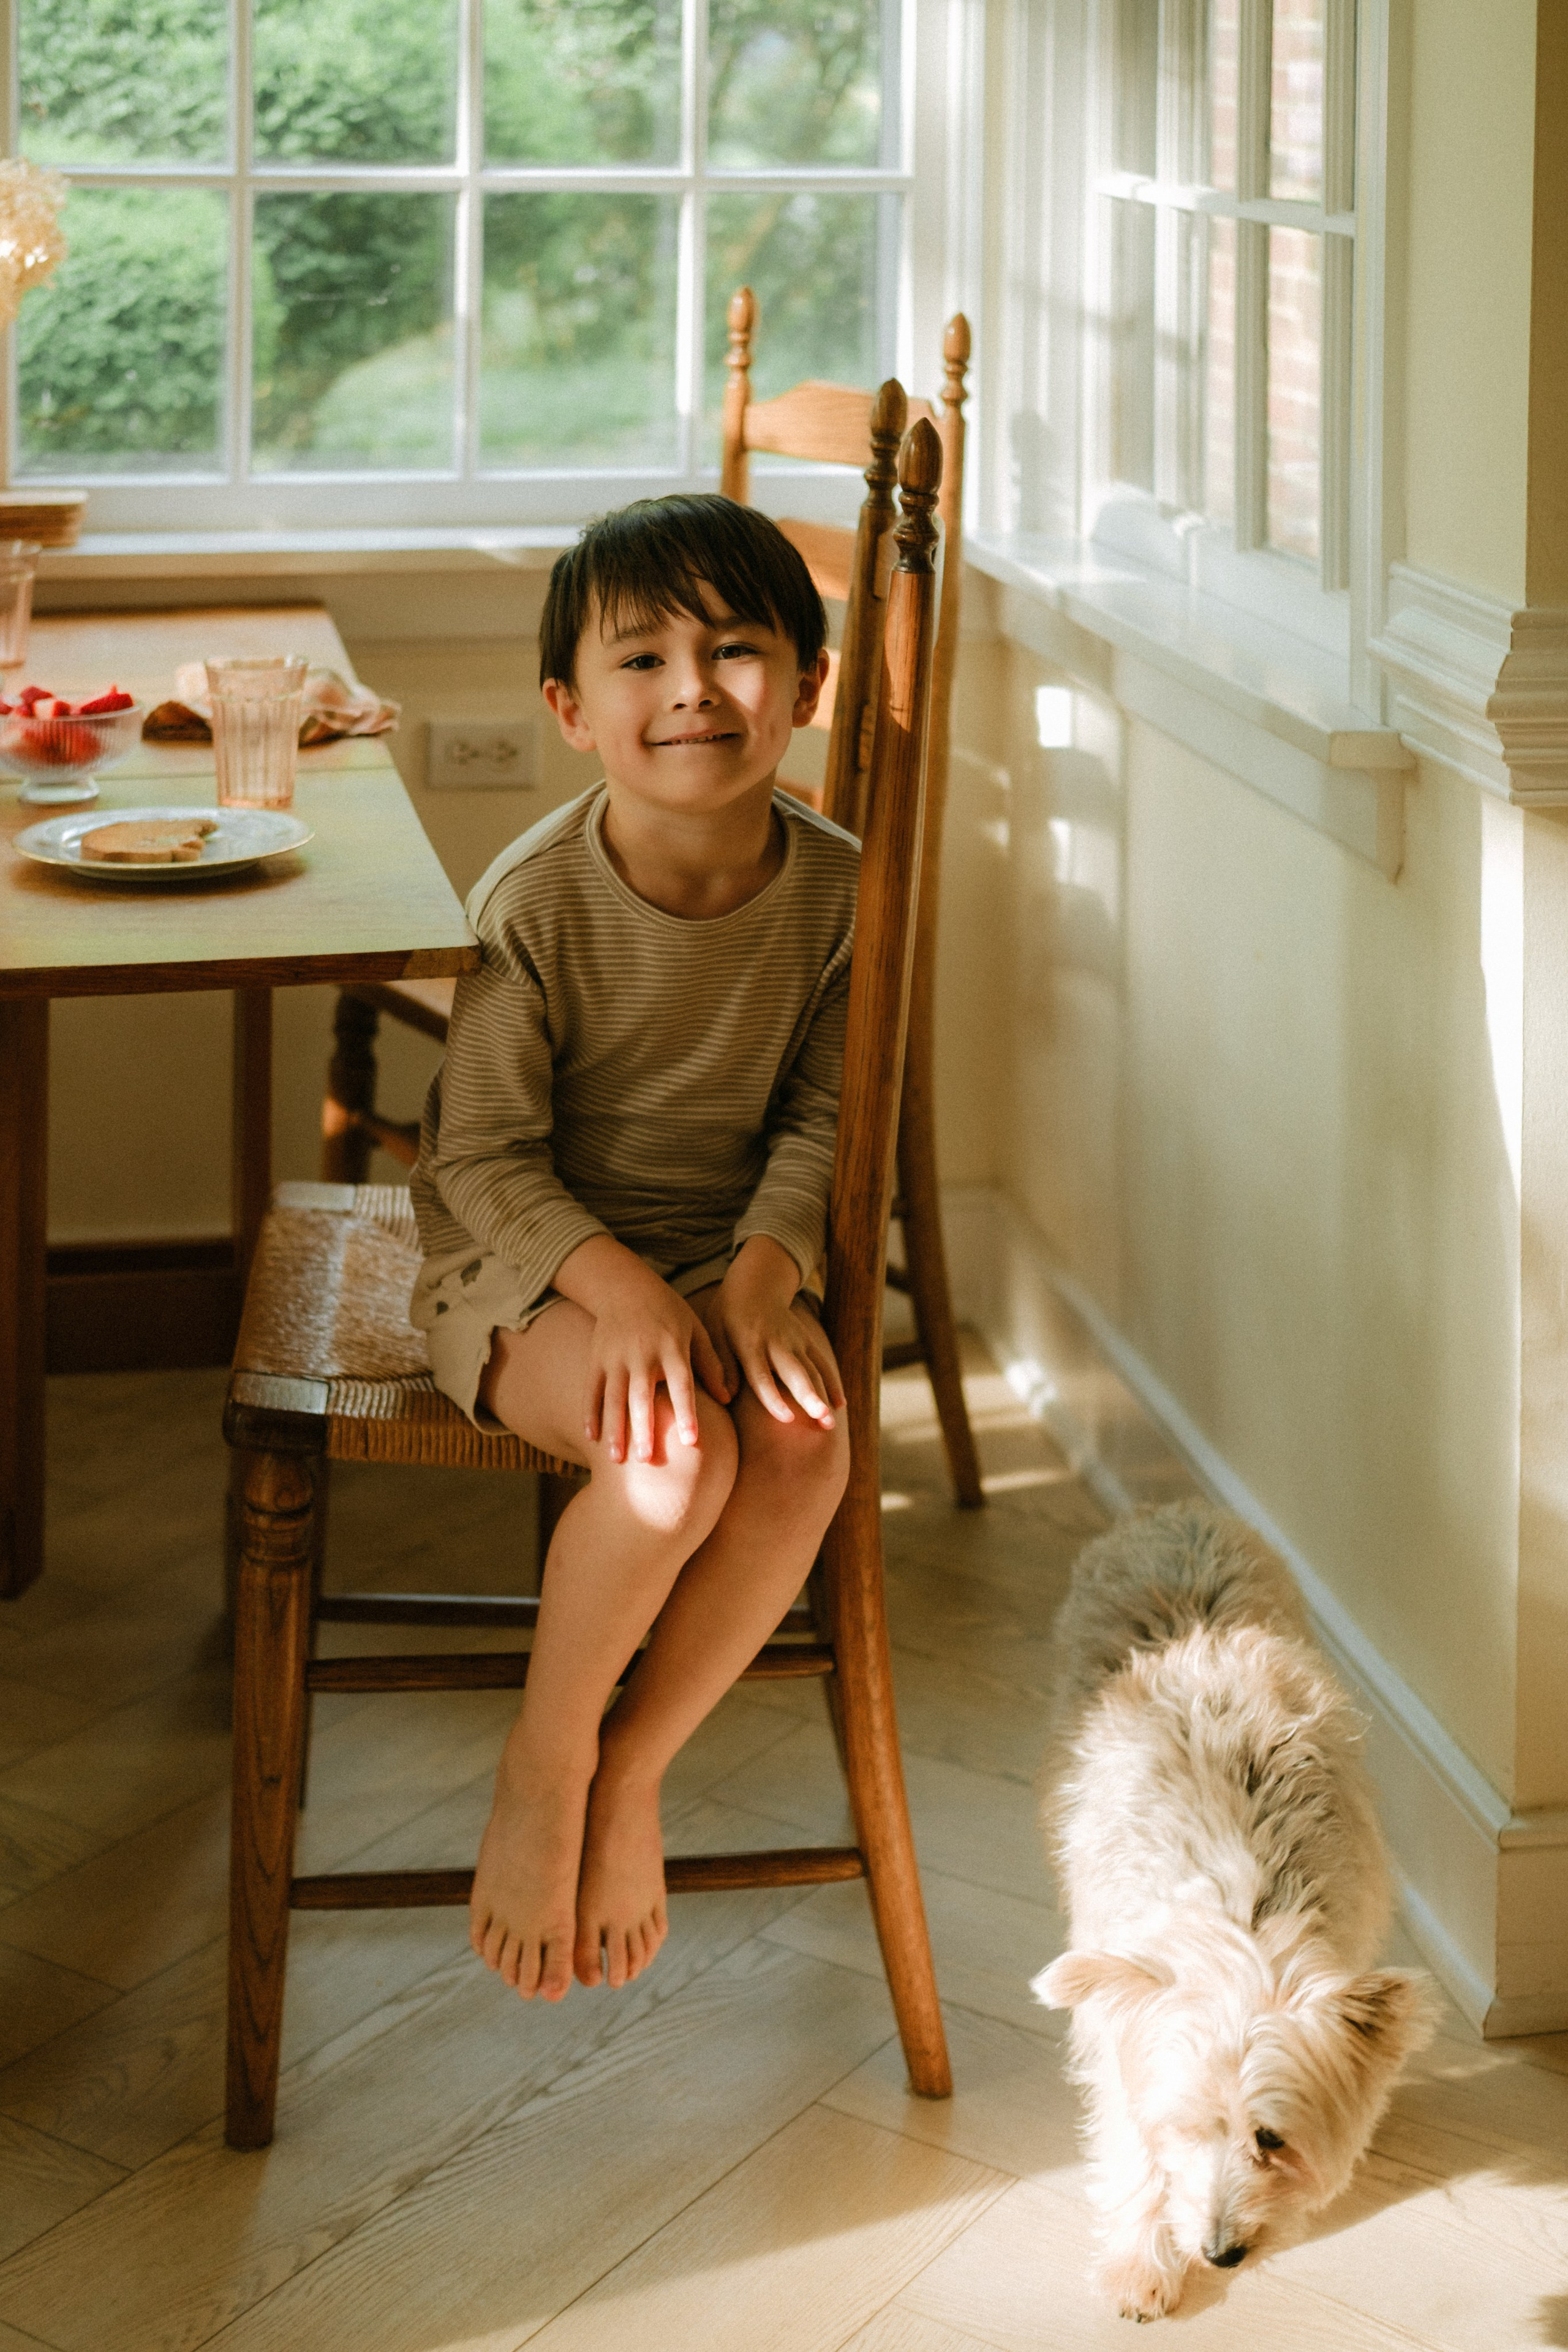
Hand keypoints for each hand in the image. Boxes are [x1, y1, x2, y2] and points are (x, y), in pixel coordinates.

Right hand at [552, 1236, 730, 1463]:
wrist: (626, 1286)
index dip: (687, 1413)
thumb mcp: (696, 1330)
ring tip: (616, 1459)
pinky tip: (591, 1437)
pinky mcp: (597, 1358)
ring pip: (614, 1398)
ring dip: (614, 1429)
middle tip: (646, 1460)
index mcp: (672, 1348)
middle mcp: (643, 1354)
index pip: (682, 1385)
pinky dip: (590, 1412)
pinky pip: (592, 1389)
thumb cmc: (669, 1313)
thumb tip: (729, 1398)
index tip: (691, 1441)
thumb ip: (711, 1364)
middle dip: (643, 1429)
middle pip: (643, 1397)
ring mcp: (616, 1357)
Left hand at [702, 1236, 845, 1428]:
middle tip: (823, 1419)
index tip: (787, 1419)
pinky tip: (839, 1404)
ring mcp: (796, 1341)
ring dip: (823, 1396)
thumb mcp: (714, 1332)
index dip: (773, 1399)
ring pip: (813, 1371)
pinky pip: (822, 1363)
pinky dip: (832, 1383)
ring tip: (831, 1422)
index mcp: (750, 1343)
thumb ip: (722, 1363)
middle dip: (810, 1397)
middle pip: (795, 1373)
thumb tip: (725, 1397)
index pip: (762, 1376)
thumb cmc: (728, 1315)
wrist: (755, 1284)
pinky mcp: (807, 1340)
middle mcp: (777, 1343)